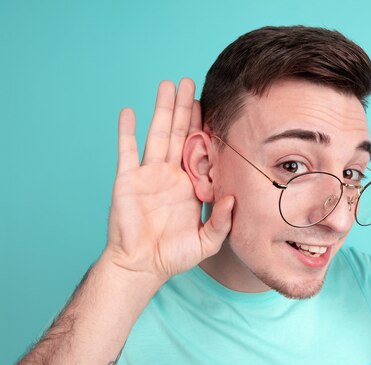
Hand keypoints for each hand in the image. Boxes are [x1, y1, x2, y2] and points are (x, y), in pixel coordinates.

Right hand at [102, 79, 232, 283]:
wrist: (142, 265)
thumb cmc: (174, 255)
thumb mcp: (207, 241)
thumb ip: (222, 222)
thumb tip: (234, 199)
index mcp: (190, 184)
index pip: (198, 148)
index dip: (203, 126)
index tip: (211, 104)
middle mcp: (170, 174)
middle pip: (178, 132)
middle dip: (184, 107)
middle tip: (189, 82)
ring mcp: (148, 175)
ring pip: (156, 134)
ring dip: (161, 109)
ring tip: (167, 85)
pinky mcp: (127, 180)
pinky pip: (126, 151)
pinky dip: (126, 131)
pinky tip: (129, 111)